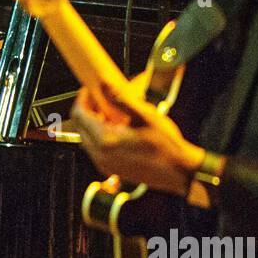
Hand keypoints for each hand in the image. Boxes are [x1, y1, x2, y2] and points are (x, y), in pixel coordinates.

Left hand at [70, 78, 203, 195]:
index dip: (83, 99)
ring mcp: (104, 164)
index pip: (80, 115)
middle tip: (100, 98)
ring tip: (110, 112)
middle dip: (87, 110)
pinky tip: (116, 129)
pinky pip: (95, 149)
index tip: (91, 90)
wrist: (178, 171)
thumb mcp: (145, 115)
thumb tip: (105, 85)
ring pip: (86, 138)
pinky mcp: (110, 169)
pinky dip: (99, 136)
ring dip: (93, 123)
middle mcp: (100, 155)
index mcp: (106, 140)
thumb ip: (121, 100)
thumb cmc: (166, 145)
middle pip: (79, 127)